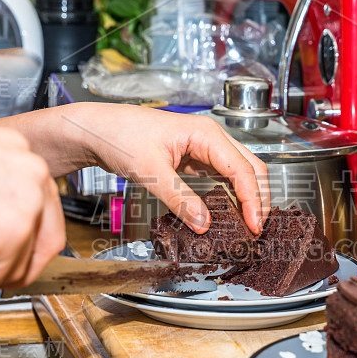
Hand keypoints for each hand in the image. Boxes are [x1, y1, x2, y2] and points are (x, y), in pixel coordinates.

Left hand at [0, 103, 270, 234]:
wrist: (98, 129)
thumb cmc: (120, 137)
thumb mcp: (150, 172)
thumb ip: (180, 199)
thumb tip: (204, 224)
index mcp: (206, 134)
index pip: (242, 170)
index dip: (252, 200)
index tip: (254, 225)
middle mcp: (210, 137)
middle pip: (250, 167)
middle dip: (258, 198)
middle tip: (257, 228)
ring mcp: (204, 147)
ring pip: (240, 171)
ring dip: (248, 196)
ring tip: (248, 223)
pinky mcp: (194, 158)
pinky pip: (223, 176)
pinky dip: (231, 194)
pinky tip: (229, 212)